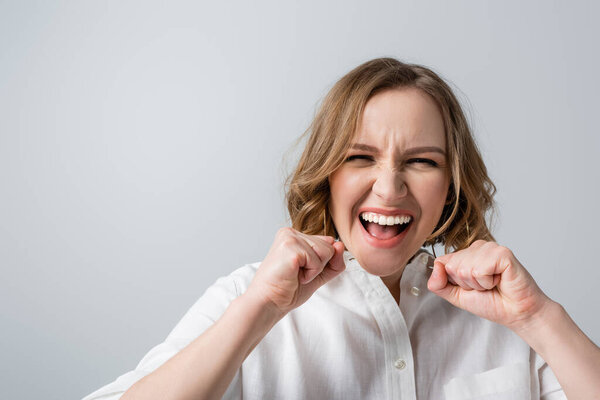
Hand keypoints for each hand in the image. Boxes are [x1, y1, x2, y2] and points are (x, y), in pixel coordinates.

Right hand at [245, 227, 345, 315]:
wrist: (268, 303)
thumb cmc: (287, 290)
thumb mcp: (317, 274)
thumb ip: (332, 261)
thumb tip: (340, 245)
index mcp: (294, 236)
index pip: (327, 243)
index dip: (321, 263)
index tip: (301, 272)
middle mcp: (291, 233)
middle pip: (329, 246)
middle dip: (318, 267)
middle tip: (297, 275)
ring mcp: (289, 238)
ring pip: (326, 252)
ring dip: (314, 270)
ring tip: (295, 274)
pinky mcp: (290, 247)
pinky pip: (317, 260)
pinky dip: (310, 274)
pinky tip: (293, 275)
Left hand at [427, 240, 552, 329]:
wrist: (517, 313)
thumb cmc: (492, 302)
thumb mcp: (456, 296)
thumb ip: (438, 284)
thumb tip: (435, 266)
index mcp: (465, 254)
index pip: (441, 263)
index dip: (453, 281)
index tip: (470, 287)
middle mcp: (476, 247)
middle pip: (451, 266)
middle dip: (466, 284)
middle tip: (485, 287)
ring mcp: (489, 248)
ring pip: (464, 268)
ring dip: (478, 284)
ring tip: (493, 284)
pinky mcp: (501, 252)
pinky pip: (479, 269)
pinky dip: (487, 281)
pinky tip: (500, 280)